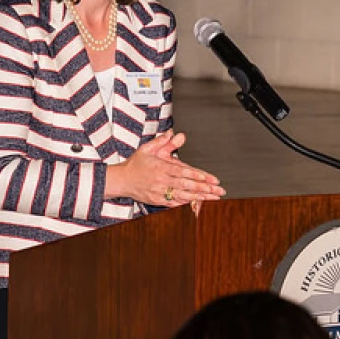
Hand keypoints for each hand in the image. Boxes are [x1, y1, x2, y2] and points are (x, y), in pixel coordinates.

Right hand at [106, 130, 225, 206]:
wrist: (121, 180)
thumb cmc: (136, 164)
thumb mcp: (147, 149)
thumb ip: (163, 142)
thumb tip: (175, 133)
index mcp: (161, 167)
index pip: (182, 171)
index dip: (196, 175)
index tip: (209, 178)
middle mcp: (162, 181)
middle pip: (186, 185)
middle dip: (203, 188)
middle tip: (218, 190)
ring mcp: (160, 192)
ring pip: (183, 195)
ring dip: (199, 197)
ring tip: (213, 198)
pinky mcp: (158, 200)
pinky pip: (174, 203)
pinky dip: (186, 204)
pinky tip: (198, 204)